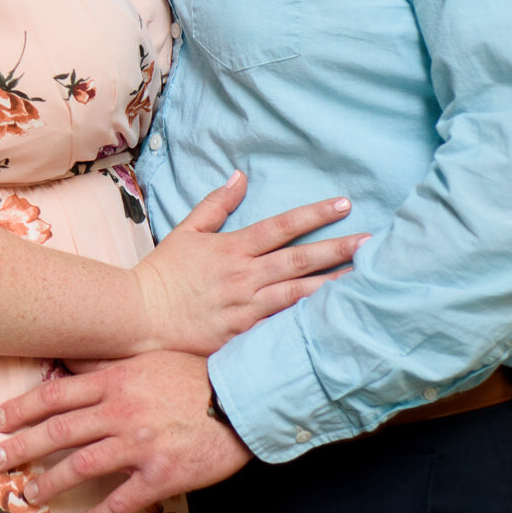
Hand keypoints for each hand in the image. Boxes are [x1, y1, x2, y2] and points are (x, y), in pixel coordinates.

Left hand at [0, 350, 250, 512]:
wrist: (242, 399)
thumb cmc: (194, 376)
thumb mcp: (146, 358)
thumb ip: (108, 365)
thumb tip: (69, 360)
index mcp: (115, 381)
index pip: (56, 395)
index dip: (21, 409)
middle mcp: (122, 411)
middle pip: (59, 431)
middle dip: (21, 446)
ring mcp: (141, 444)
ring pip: (83, 465)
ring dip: (51, 482)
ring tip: (30, 494)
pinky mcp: (163, 473)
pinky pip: (123, 499)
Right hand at [131, 171, 362, 354]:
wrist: (139, 315)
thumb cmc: (163, 272)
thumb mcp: (187, 231)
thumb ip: (216, 204)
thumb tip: (240, 177)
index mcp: (232, 248)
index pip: (281, 226)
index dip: (315, 214)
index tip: (344, 204)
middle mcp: (243, 276)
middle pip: (299, 260)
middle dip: (338, 249)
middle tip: (372, 243)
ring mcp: (245, 307)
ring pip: (298, 295)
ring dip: (333, 286)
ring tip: (365, 279)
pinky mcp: (242, 334)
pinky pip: (282, 326)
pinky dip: (308, 321)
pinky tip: (334, 318)